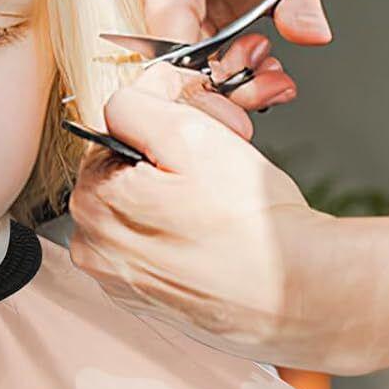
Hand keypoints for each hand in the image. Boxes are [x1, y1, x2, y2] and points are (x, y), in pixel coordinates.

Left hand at [68, 61, 338, 364]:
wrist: (296, 293)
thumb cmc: (250, 225)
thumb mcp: (190, 135)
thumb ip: (142, 104)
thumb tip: (136, 91)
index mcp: (92, 203)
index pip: (116, 131)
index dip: (167, 118)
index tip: (206, 126)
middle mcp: (94, 246)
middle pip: (128, 169)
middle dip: (174, 154)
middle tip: (225, 159)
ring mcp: (119, 277)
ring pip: (144, 204)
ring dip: (181, 191)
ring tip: (224, 200)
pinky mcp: (148, 297)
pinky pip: (159, 241)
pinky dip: (185, 229)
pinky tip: (218, 232)